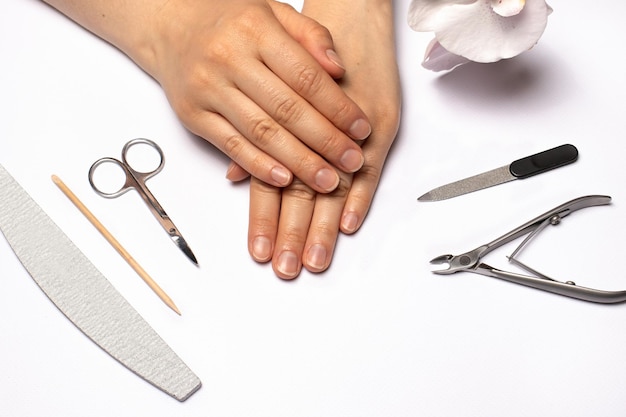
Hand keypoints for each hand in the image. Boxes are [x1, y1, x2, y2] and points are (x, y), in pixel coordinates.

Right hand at [42, 0, 371, 192]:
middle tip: (352, 162)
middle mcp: (229, 58)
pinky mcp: (193, 114)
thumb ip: (311, 36)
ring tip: (327, 181)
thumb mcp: (274, 12)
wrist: (171, 24)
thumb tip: (339, 71)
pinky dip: (259, 166)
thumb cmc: (231, 20)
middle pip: (287, 109)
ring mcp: (207, 88)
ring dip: (299, 161)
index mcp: (256, 29)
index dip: (338, 107)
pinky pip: (230, 145)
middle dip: (325, 140)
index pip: (306, 76)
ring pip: (261, 132)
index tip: (362, 130)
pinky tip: (285, 179)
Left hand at [237, 0, 400, 277]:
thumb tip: (231, 176)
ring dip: (320, 228)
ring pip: (330, 188)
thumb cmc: (304, 59)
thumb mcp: (270, 94)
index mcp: (284, 126)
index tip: (261, 253)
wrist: (347, 18)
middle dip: (291, 235)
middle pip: (297, 192)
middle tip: (287, 269)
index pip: (270, 183)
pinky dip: (359, 198)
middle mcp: (314, 132)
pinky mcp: (378, 124)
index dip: (265, 220)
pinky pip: (370, 167)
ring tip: (314, 262)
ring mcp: (348, 131)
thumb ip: (252, 134)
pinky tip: (348, 226)